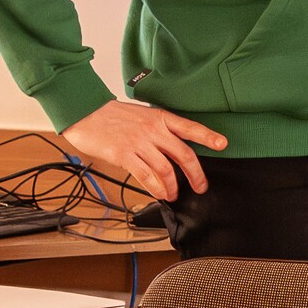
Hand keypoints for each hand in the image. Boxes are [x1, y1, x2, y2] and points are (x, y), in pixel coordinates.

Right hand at [62, 97, 227, 203]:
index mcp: (160, 118)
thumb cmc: (112, 116)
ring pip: (167, 170)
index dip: (208, 136)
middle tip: (200, 187)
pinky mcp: (125, 155)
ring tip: (174, 194)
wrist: (85, 113)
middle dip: (196, 175)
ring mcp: (139, 142)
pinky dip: (156, 189)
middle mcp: (153, 129)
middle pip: (184, 155)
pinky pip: (147, 177)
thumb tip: (172, 150)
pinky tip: (160, 194)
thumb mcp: (141, 115)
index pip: (190, 127)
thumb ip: (158, 130)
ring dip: (174, 187)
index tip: (222, 144)